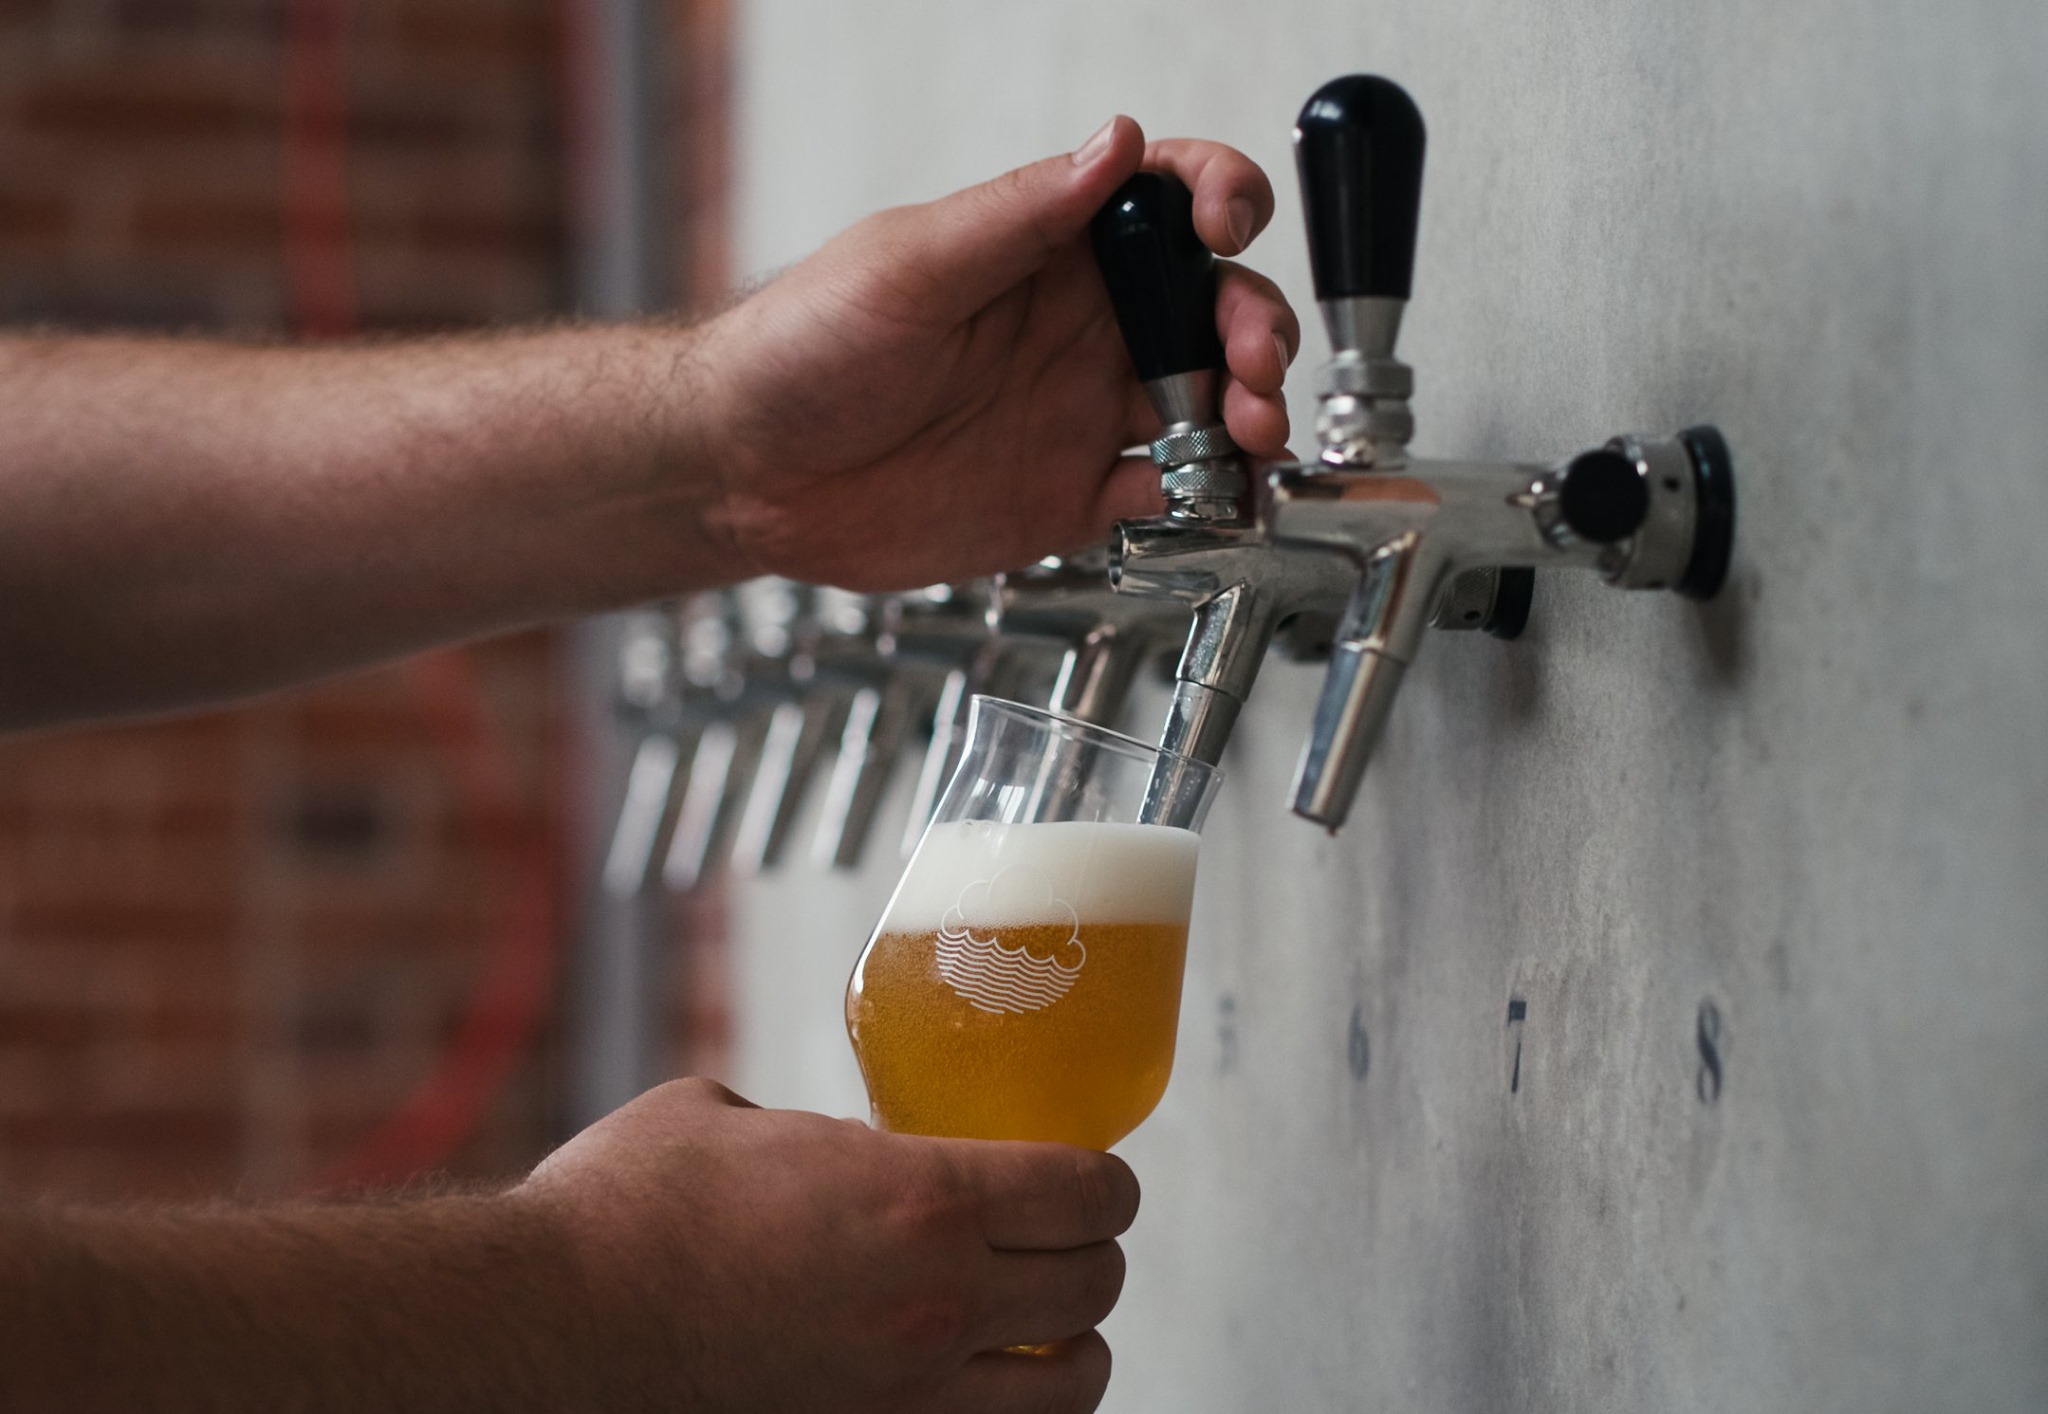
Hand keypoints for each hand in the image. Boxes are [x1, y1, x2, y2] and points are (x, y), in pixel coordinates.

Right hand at [517, 1078, 1139, 1412]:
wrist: (548, 1324)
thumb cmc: (623, 1213)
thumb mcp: (731, 1114)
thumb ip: (815, 1131)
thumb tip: (836, 1146)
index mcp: (916, 1199)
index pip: (1088, 1193)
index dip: (1109, 1181)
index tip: (1097, 1176)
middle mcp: (934, 1303)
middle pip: (1098, 1286)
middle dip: (1095, 1253)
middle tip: (1069, 1235)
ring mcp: (906, 1394)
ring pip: (1073, 1384)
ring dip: (1072, 1343)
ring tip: (1044, 1321)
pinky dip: (1016, 1407)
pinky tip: (987, 1382)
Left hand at [694, 117, 1299, 589]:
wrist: (747, 473)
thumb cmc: (801, 348)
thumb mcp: (908, 266)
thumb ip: (1017, 214)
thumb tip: (1115, 142)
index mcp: (1048, 250)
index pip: (1161, 198)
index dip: (1217, 197)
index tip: (1225, 225)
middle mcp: (1079, 326)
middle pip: (1208, 308)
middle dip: (1255, 323)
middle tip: (1253, 361)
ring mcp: (1081, 411)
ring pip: (1208, 401)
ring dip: (1252, 411)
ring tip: (1252, 433)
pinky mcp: (1072, 495)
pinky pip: (1169, 493)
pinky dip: (1213, 497)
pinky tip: (1222, 499)